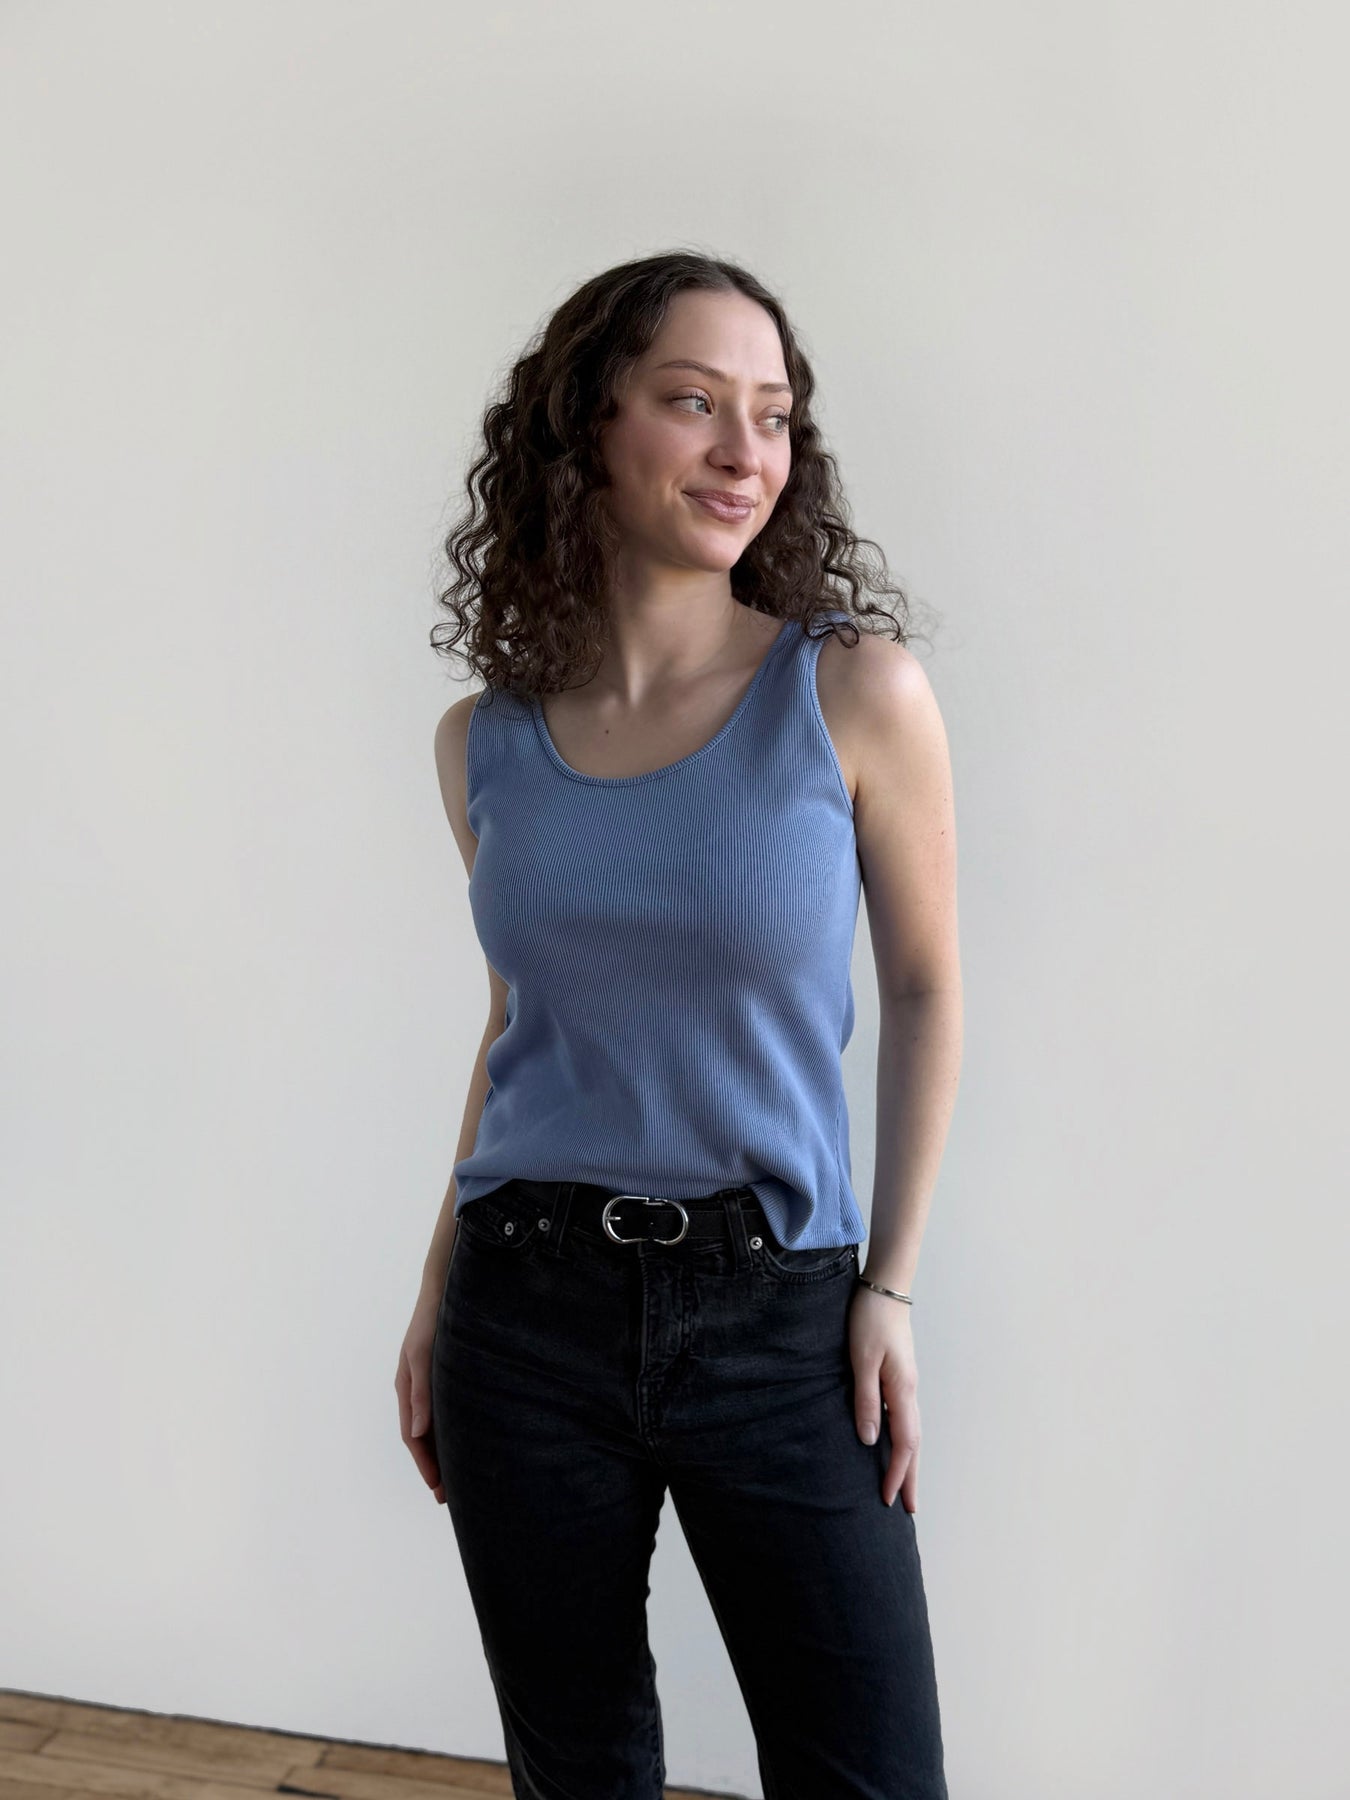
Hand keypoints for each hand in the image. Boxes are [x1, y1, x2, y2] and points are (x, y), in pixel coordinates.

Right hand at [396, 1273, 447, 1503]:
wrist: (445, 1289)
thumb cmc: (433, 1320)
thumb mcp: (424, 1354)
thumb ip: (421, 1392)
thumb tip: (418, 1432)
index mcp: (406, 1389)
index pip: (413, 1437)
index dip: (425, 1464)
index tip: (438, 1488)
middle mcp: (415, 1390)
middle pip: (422, 1437)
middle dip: (433, 1466)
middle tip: (449, 1494)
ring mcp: (428, 1383)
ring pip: (432, 1427)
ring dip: (441, 1452)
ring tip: (457, 1475)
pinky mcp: (442, 1376)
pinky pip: (444, 1411)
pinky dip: (450, 1431)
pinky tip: (465, 1439)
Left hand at [848, 1281, 921, 1511]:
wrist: (885, 1287)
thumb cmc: (869, 1320)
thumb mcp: (861, 1360)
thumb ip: (866, 1400)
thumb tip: (869, 1440)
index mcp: (903, 1390)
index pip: (906, 1444)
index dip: (898, 1474)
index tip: (889, 1499)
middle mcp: (910, 1391)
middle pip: (915, 1444)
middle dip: (912, 1477)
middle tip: (910, 1509)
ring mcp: (907, 1384)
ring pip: (912, 1432)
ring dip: (909, 1461)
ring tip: (904, 1485)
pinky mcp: (900, 1376)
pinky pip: (905, 1418)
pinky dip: (903, 1440)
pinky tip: (893, 1445)